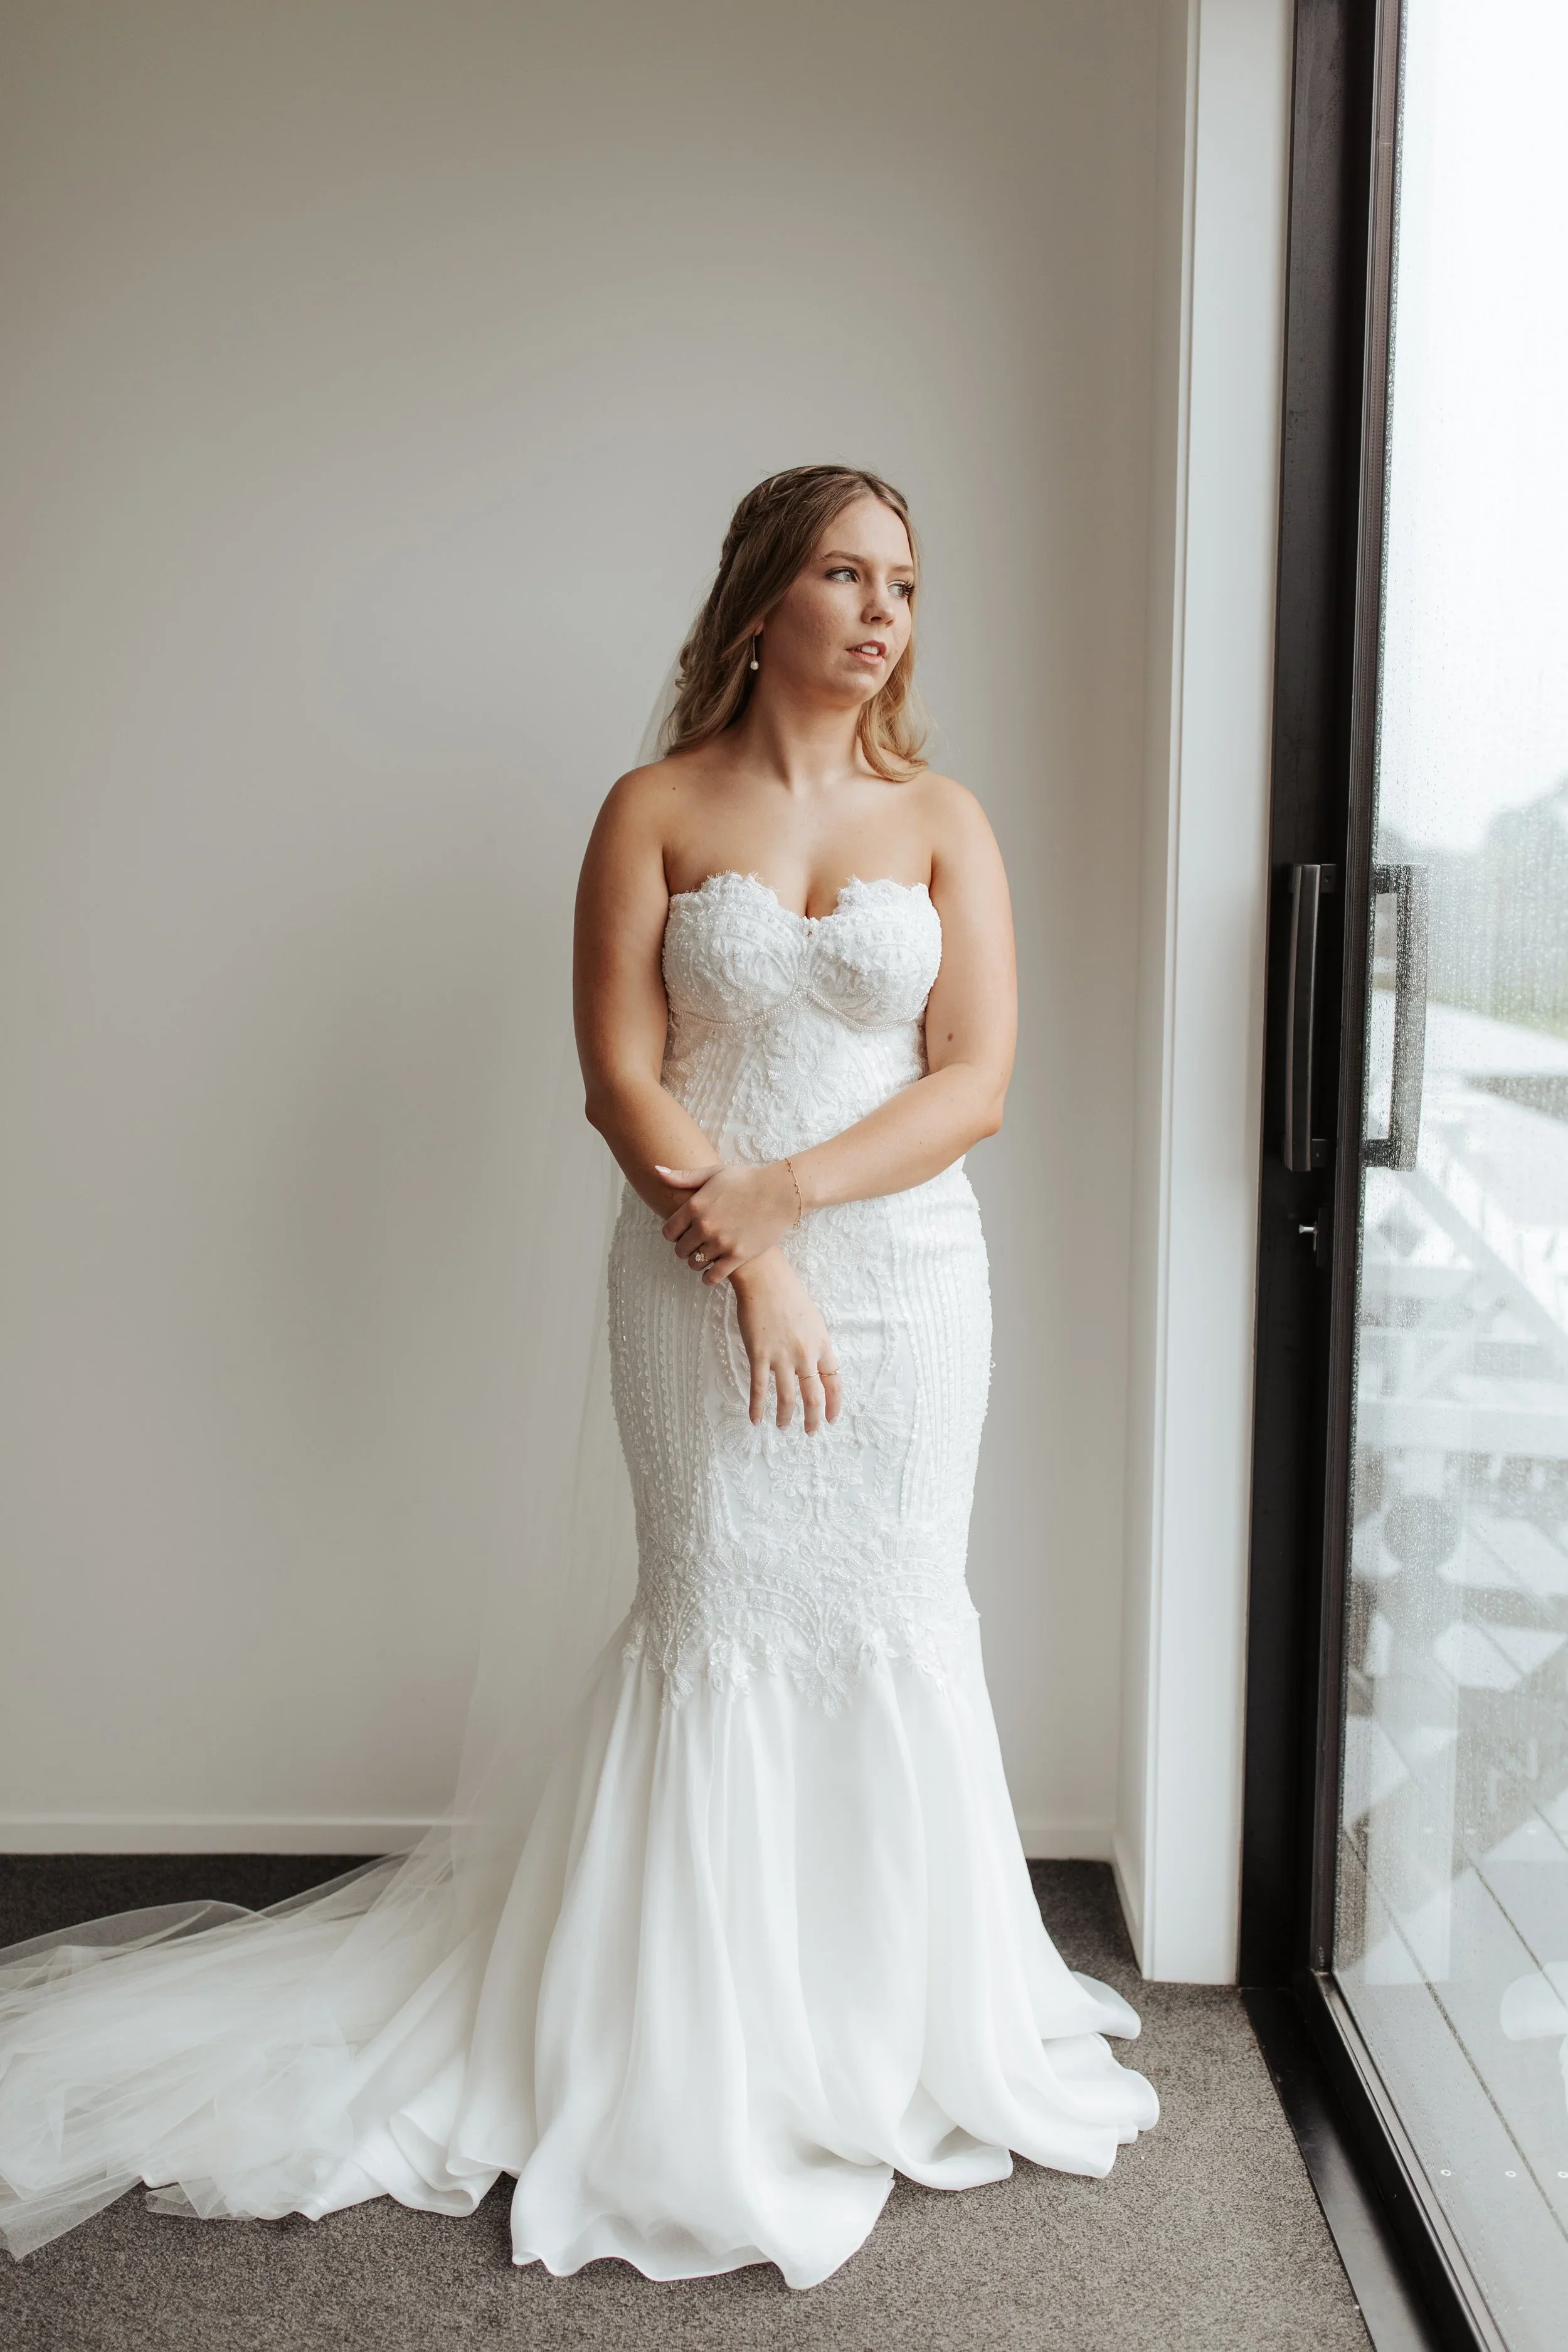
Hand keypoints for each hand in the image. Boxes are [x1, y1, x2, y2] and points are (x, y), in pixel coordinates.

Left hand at [656, 1159, 800, 1283]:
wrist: (780, 1192)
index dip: (673, 1235)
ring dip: (697, 1263)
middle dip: (685, 1249)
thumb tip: (656, 1171)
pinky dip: (709, 1277)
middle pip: (680, 1250)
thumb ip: (684, 1177)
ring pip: (695, 1264)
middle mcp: (704, 1226)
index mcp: (695, 1206)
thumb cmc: (747, 1179)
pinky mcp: (737, 1256)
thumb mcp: (714, 1173)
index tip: (681, 1234)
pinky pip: (712, 1277)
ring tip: (706, 1257)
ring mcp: (720, 1242)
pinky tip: (713, 1272)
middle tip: (695, 1246)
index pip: (668, 1232)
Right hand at [729, 1249, 840, 1431]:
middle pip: (814, 1395)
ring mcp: (782, 1356)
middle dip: (814, 1418)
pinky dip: (757, 1407)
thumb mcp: (812, 1319)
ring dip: (787, 1416)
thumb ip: (815, 1343)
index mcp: (821, 1343)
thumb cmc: (787, 1293)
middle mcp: (805, 1353)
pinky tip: (756, 1419)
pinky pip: (759, 1388)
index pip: (834, 1381)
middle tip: (811, 1431)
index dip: (834, 1403)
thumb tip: (816, 1364)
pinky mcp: (759, 1354)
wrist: (764, 1278)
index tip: (832, 1418)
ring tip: (784, 1427)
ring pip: (788, 1397)